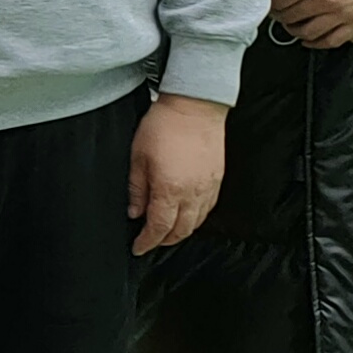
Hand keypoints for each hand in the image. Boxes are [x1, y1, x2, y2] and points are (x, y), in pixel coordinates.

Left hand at [130, 93, 228, 255]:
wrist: (195, 105)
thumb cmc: (164, 126)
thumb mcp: (138, 157)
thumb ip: (137, 188)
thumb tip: (135, 212)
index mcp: (170, 189)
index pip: (159, 227)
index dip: (147, 241)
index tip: (138, 247)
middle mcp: (192, 193)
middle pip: (180, 230)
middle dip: (164, 241)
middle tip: (150, 241)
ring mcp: (208, 187)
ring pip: (196, 222)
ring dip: (181, 231)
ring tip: (167, 231)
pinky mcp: (218, 179)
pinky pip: (208, 208)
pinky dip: (196, 218)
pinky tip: (187, 214)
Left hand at [267, 0, 352, 49]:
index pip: (278, 1)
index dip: (270, 1)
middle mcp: (325, 1)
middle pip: (290, 18)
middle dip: (280, 15)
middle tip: (277, 10)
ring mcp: (343, 14)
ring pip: (308, 33)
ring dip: (294, 30)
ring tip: (291, 22)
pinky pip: (332, 41)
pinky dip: (317, 43)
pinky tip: (309, 37)